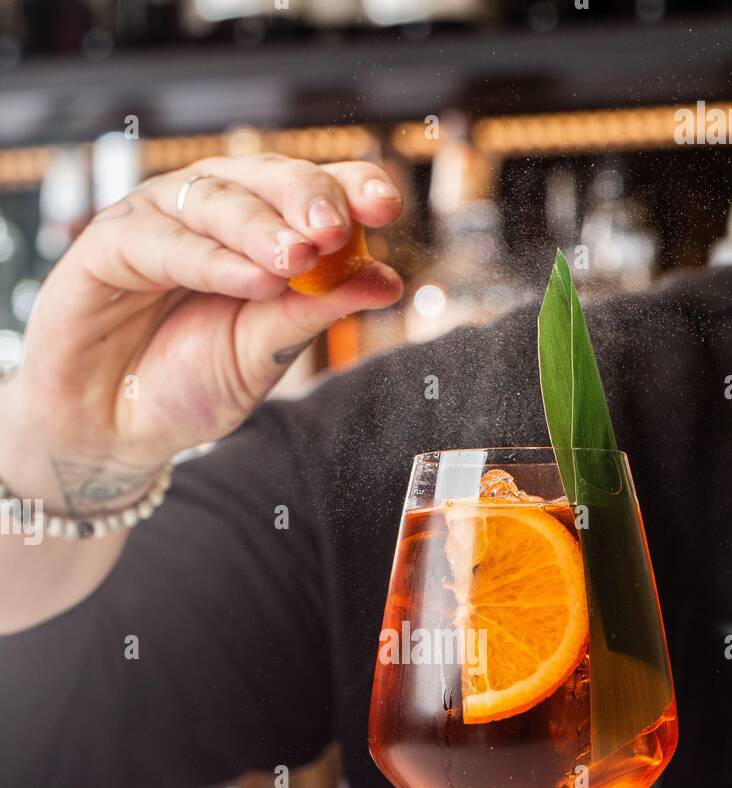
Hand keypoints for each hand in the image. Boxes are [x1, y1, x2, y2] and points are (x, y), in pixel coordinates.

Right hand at [4, 154, 402, 511]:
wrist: (114, 429)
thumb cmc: (187, 385)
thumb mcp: (265, 355)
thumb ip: (315, 314)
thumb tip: (386, 281)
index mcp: (259, 232)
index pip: (311, 190)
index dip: (350, 186)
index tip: (387, 206)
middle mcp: (211, 214)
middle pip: (265, 177)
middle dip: (307, 197)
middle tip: (336, 228)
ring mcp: (158, 221)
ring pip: (216, 199)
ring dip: (262, 227)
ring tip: (299, 259)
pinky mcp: (108, 244)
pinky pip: (162, 239)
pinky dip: (210, 258)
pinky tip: (250, 280)